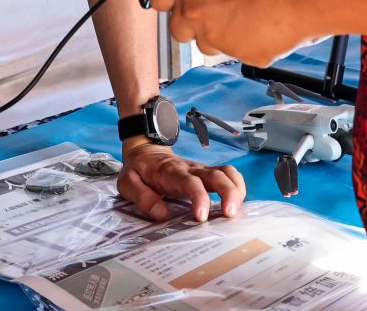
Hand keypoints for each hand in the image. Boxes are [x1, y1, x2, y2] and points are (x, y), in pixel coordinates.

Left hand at [117, 139, 246, 222]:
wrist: (145, 150)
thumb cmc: (138, 169)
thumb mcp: (128, 183)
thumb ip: (142, 197)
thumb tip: (161, 214)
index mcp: (171, 171)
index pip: (189, 182)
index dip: (199, 197)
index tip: (202, 216)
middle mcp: (190, 168)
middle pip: (216, 175)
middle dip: (228, 193)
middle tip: (230, 215)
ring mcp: (201, 170)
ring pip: (226, 173)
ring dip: (237, 190)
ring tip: (237, 211)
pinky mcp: (207, 173)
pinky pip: (228, 175)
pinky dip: (238, 187)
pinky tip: (238, 204)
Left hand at [147, 0, 330, 63]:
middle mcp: (195, 9)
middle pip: (176, 27)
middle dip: (191, 20)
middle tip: (214, 7)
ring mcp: (216, 35)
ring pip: (205, 43)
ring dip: (217, 33)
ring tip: (242, 15)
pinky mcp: (242, 54)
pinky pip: (238, 52)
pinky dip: (248, 42)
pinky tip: (265, 24)